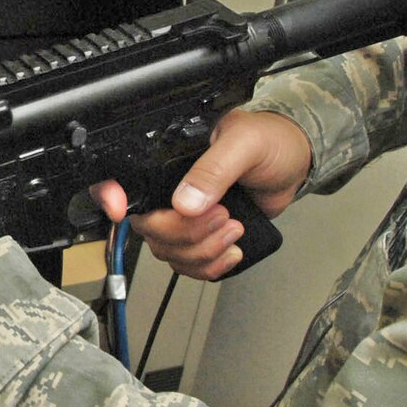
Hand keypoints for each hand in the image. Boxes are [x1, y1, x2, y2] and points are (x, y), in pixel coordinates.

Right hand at [91, 108, 310, 280]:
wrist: (296, 162)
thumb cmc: (270, 140)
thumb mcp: (243, 142)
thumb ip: (214, 169)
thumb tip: (186, 203)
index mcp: (168, 158)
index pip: (125, 178)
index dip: (110, 195)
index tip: (117, 208)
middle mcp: (169, 189)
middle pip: (149, 228)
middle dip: (186, 232)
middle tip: (223, 216)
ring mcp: (184, 216)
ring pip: (169, 253)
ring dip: (203, 251)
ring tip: (235, 229)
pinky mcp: (202, 237)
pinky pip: (189, 265)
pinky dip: (210, 266)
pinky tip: (232, 251)